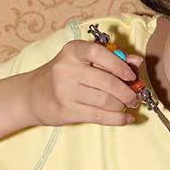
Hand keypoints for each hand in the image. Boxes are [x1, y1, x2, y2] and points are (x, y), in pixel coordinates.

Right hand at [25, 39, 143, 126]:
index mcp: (73, 51)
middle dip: (127, 92)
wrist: (32, 95)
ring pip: (105, 101)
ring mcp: (65, 91)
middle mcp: (67, 69)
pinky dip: (117, 119)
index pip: (100, 53)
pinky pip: (99, 116)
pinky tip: (126, 118)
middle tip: (135, 96)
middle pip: (107, 82)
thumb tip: (136, 62)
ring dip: (122, 105)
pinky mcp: (67, 111)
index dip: (120, 65)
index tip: (131, 76)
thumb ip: (110, 58)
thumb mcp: (81, 61)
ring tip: (127, 105)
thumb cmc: (63, 75)